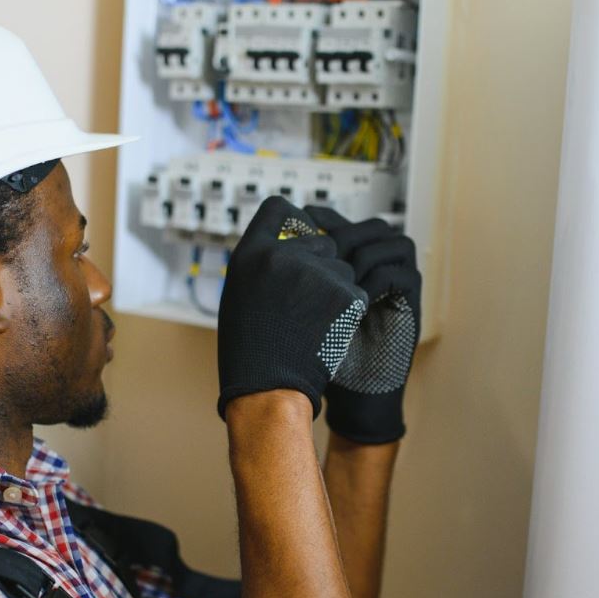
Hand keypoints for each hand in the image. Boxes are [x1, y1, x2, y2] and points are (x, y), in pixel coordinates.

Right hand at [217, 197, 368, 418]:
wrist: (268, 389)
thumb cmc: (250, 350)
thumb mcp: (241, 294)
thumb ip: (263, 264)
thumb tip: (291, 244)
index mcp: (250, 253)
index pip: (277, 208)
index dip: (294, 220)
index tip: (301, 233)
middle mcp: (282, 254)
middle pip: (321, 240)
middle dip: (322, 265)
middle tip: (307, 302)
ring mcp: (316, 272)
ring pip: (343, 268)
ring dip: (337, 290)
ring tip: (313, 323)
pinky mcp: (345, 293)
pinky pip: (357, 292)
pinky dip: (350, 311)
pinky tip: (329, 331)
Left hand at [304, 206, 420, 442]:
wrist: (346, 397)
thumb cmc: (315, 357)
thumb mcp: (295, 311)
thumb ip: (289, 280)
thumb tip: (266, 244)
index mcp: (350, 265)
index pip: (341, 222)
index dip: (322, 220)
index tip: (297, 229)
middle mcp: (378, 270)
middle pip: (371, 226)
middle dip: (343, 235)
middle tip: (319, 255)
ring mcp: (398, 285)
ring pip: (392, 242)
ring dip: (361, 256)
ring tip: (337, 278)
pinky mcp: (410, 305)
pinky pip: (401, 274)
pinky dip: (375, 281)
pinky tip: (353, 299)